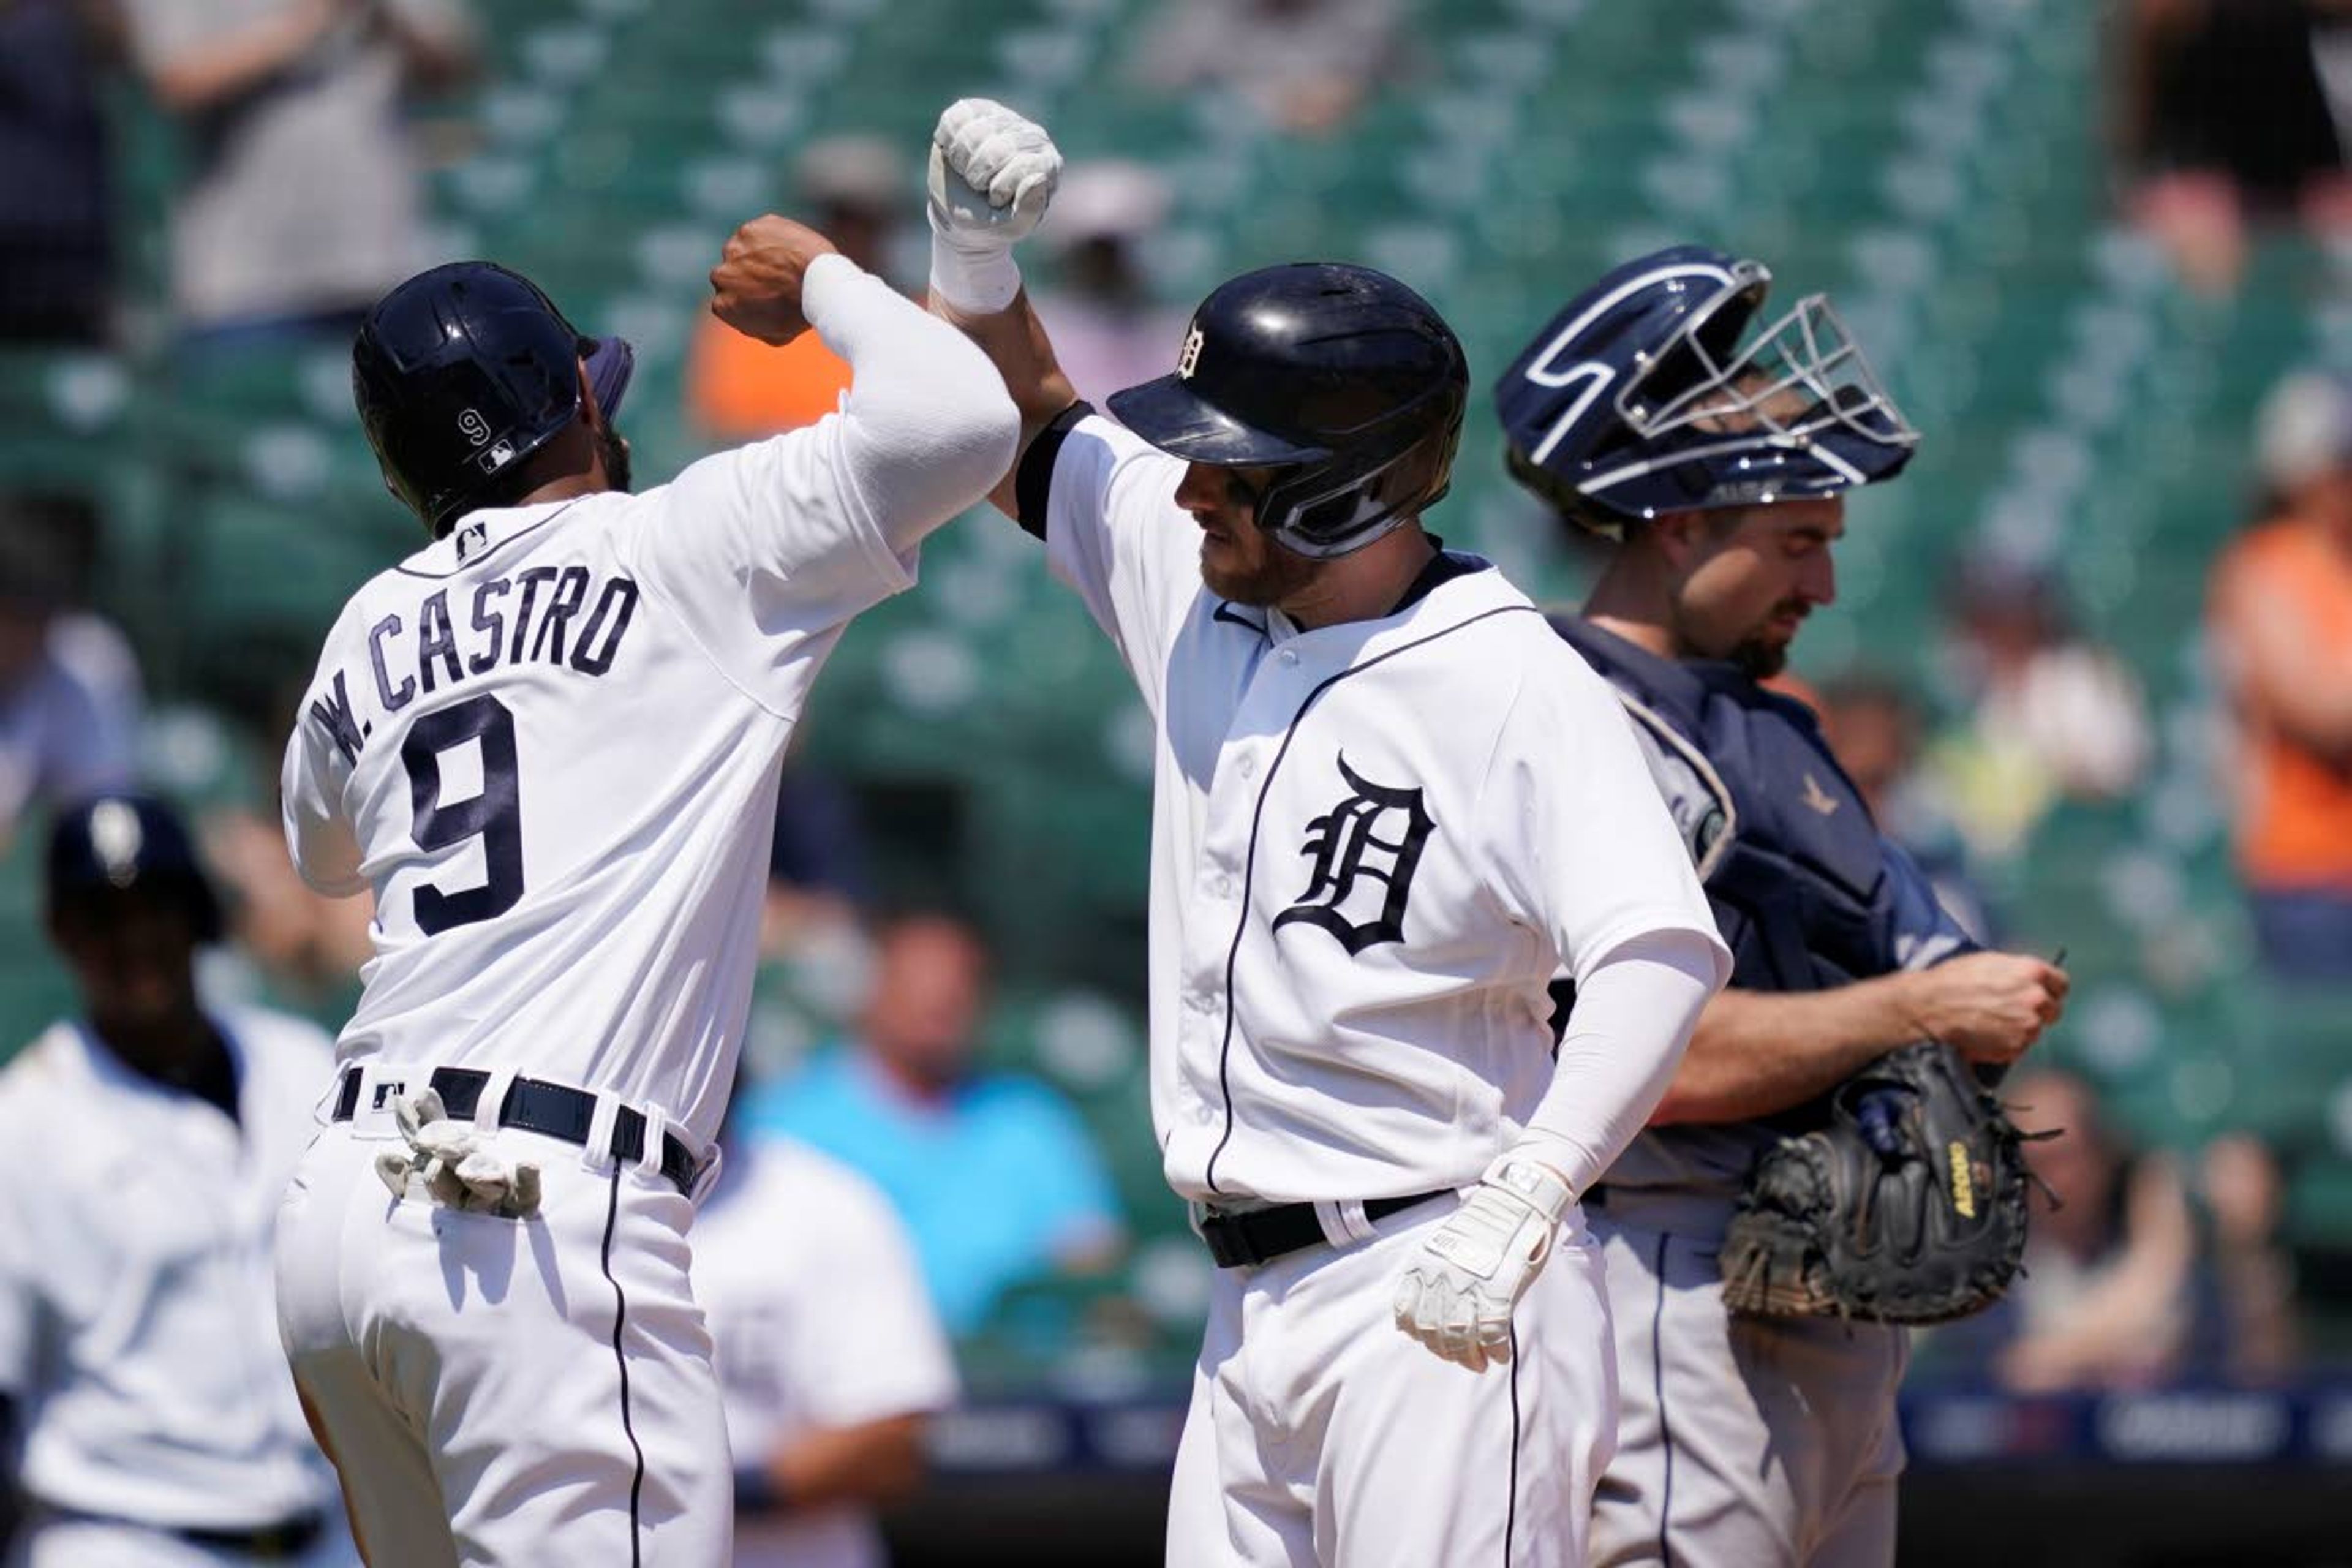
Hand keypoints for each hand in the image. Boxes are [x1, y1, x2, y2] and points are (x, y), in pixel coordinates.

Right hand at [709, 216, 840, 345]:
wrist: (819, 282)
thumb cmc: (801, 313)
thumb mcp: (776, 335)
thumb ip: (752, 325)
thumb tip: (745, 317)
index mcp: (722, 305)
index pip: (727, 298)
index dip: (747, 296)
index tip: (766, 294)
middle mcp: (721, 275)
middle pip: (730, 272)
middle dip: (748, 274)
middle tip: (777, 277)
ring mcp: (734, 249)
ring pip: (741, 250)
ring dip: (757, 254)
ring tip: (785, 263)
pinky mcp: (750, 230)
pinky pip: (758, 233)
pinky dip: (770, 238)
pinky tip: (789, 248)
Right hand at [928, 98, 1061, 246]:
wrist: (961, 215)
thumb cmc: (991, 222)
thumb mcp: (1013, 227)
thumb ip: (1031, 208)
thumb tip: (1038, 177)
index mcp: (1048, 164)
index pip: (1023, 165)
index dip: (1000, 188)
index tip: (996, 201)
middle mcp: (1032, 136)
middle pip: (996, 149)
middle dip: (978, 176)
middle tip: (978, 186)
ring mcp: (1005, 119)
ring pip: (973, 133)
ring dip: (961, 161)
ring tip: (967, 171)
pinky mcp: (976, 110)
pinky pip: (955, 119)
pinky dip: (948, 142)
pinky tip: (955, 154)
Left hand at [1392, 1156, 1573, 1372]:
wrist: (1516, 1203)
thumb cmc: (1485, 1225)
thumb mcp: (1445, 1245)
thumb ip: (1434, 1274)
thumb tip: (1431, 1306)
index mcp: (1424, 1264)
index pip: (1406, 1313)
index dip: (1417, 1334)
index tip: (1431, 1341)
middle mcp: (1441, 1277)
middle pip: (1433, 1332)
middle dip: (1446, 1352)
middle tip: (1462, 1358)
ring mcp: (1468, 1286)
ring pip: (1459, 1339)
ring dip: (1469, 1359)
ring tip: (1480, 1363)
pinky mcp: (1498, 1293)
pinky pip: (1492, 1336)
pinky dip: (1496, 1352)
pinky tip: (1500, 1355)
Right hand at [1904, 951, 2068, 1065]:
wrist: (1928, 1008)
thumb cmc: (1952, 980)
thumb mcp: (1989, 962)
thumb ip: (2017, 972)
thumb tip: (2033, 981)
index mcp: (2032, 972)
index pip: (2061, 983)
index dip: (2049, 989)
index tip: (2040, 993)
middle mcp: (2036, 999)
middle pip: (2053, 1010)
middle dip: (2038, 1010)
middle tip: (2011, 1010)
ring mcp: (2028, 1026)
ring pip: (2035, 1030)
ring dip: (2020, 1028)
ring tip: (1990, 1022)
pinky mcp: (2016, 1048)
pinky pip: (2019, 1047)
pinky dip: (2006, 1043)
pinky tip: (1985, 1034)